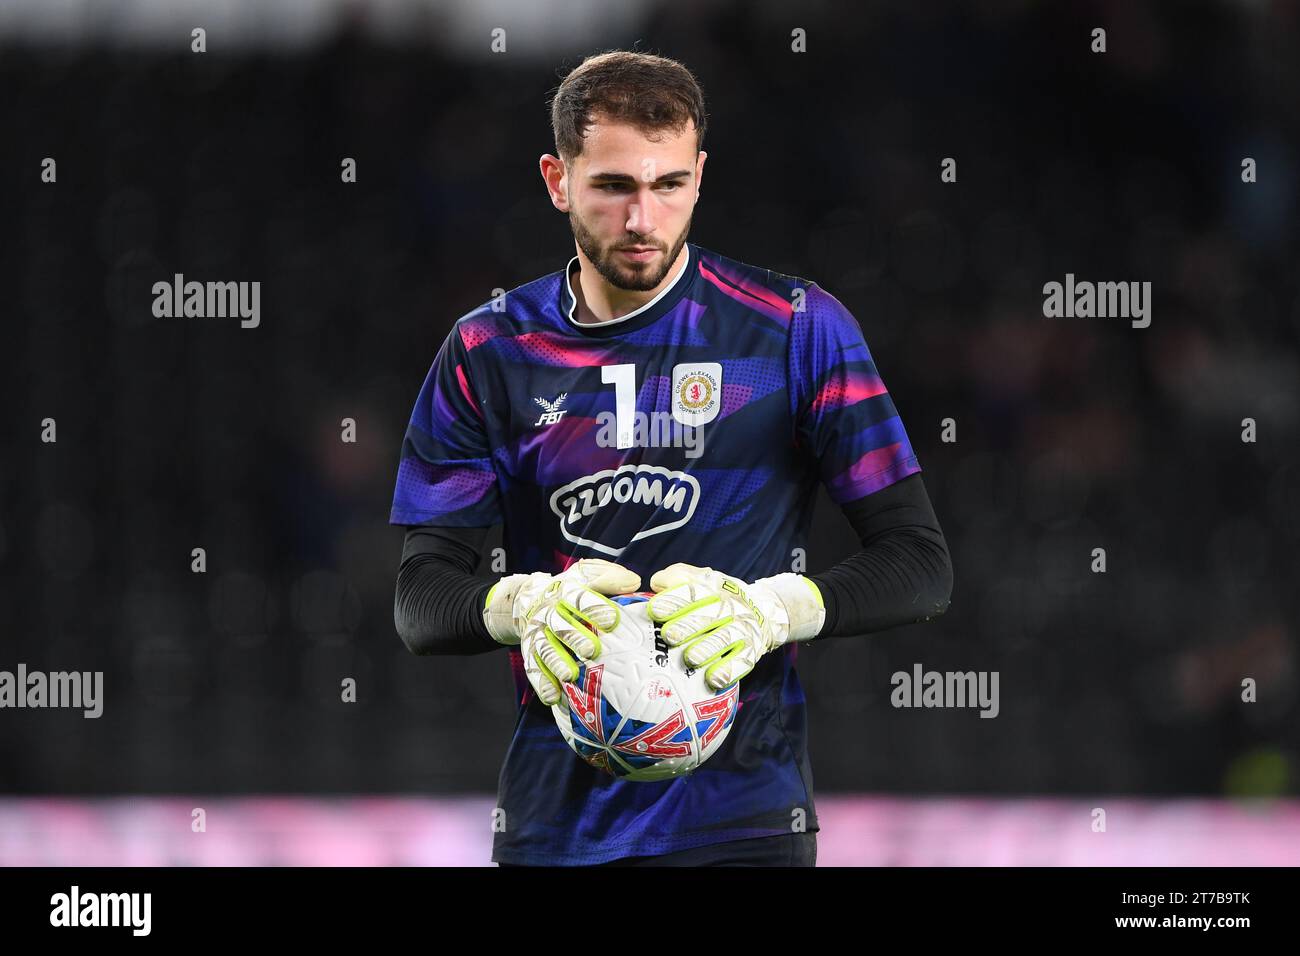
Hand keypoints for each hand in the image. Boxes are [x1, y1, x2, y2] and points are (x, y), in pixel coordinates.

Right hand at [483, 559, 640, 704]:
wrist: (528, 598)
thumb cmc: (570, 589)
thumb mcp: (588, 574)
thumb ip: (609, 577)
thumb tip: (633, 582)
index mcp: (564, 592)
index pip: (577, 597)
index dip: (594, 608)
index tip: (612, 619)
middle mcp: (547, 613)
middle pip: (559, 625)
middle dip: (575, 638)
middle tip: (592, 650)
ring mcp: (537, 634)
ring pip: (544, 649)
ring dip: (556, 662)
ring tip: (569, 676)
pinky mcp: (529, 653)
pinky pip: (533, 669)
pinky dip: (542, 684)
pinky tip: (553, 696)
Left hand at [647, 564, 824, 688]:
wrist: (765, 611)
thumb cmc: (719, 598)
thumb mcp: (702, 581)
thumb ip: (677, 578)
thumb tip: (657, 581)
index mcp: (716, 587)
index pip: (695, 591)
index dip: (674, 600)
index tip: (654, 610)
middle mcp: (732, 607)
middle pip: (710, 615)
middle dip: (688, 626)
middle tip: (668, 636)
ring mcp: (744, 629)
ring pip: (726, 639)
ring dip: (707, 648)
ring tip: (690, 658)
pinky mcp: (753, 651)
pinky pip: (742, 662)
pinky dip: (729, 670)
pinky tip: (714, 679)